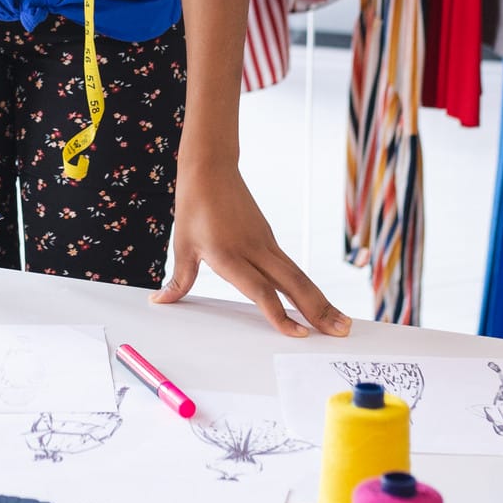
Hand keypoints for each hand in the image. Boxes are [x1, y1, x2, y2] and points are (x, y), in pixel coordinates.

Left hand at [155, 164, 349, 337]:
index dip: (280, 314)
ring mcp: (266, 244)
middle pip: (293, 285)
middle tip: (340, 332)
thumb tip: (161, 301)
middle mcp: (254, 250)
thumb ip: (180, 279)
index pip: (260, 291)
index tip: (299, 334)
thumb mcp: (182, 244)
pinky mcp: (270, 239)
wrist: (211, 168)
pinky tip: (320, 302)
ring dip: (321, 301)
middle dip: (318, 311)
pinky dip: (308, 287)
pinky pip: (292, 268)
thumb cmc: (194, 205)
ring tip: (341, 323)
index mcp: (230, 255)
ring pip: (299, 277)